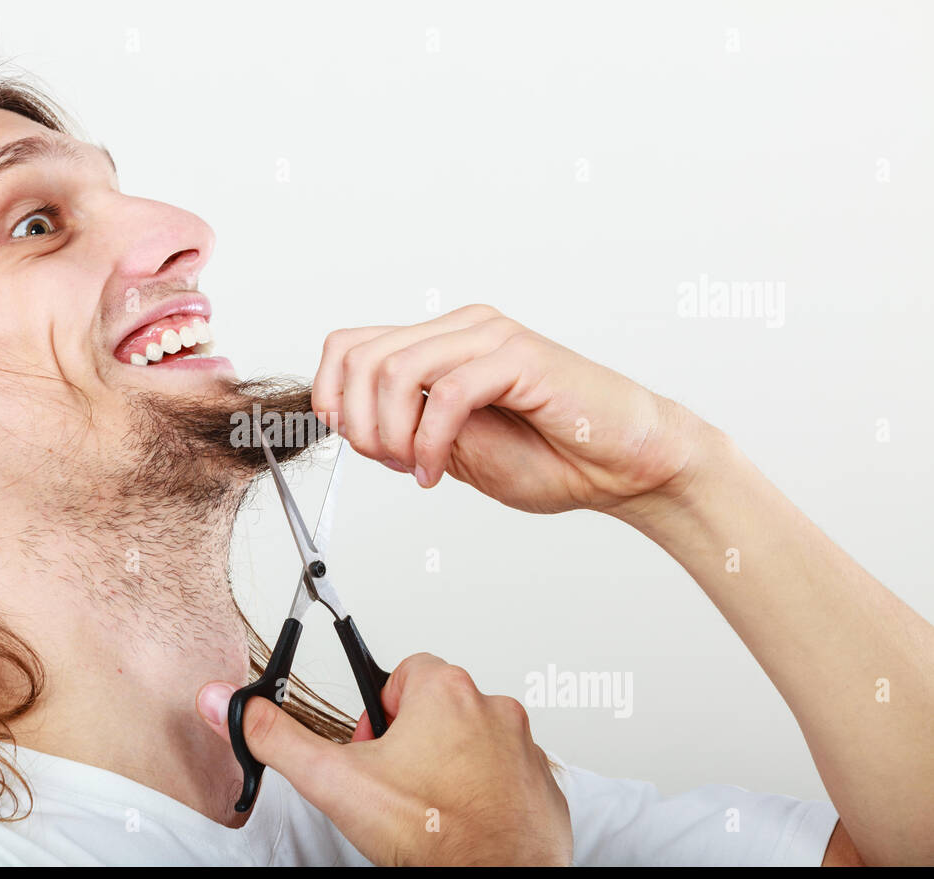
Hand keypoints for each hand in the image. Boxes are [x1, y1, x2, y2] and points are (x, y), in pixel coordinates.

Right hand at [197, 653, 572, 865]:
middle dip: (412, 739)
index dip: (379, 712)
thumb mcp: (335, 781)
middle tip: (395, 783)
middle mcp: (493, 709)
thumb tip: (233, 705)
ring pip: (472, 739)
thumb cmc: (432, 836)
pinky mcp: (542, 784)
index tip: (374, 747)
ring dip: (449, 763)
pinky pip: (505, 773)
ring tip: (428, 806)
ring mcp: (523, 747)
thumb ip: (277, 738)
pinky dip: (484, 792)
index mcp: (445, 692)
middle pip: (437, 704)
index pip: (402, 671)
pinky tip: (462, 820)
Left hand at [311, 305, 712, 517]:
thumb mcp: (457, 449)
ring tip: (417, 468)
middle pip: (362, 357)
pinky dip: (430, 443)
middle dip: (357, 423)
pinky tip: (439, 473)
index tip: (348, 443)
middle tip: (388, 463)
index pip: (350, 345)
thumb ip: (408, 429)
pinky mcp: (520, 356)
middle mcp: (462, 328)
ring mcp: (491, 336)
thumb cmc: (554, 456)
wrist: (626, 467)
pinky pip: (447, 395)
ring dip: (391, 434)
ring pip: (396, 371)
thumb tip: (353, 428)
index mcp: (441, 343)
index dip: (330, 395)